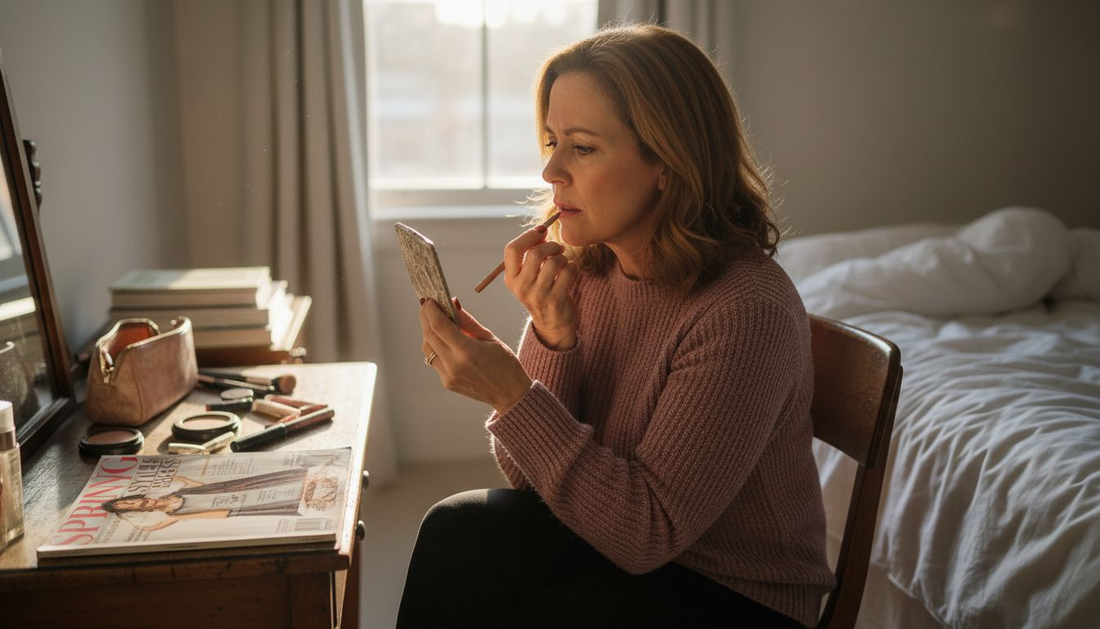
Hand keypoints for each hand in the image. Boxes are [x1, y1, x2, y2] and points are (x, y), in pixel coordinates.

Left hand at [421, 298, 532, 413]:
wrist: (509, 394)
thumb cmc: (505, 363)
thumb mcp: (490, 337)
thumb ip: (468, 321)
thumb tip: (452, 303)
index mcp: (468, 351)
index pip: (439, 325)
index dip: (430, 310)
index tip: (429, 299)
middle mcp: (454, 365)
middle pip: (429, 335)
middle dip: (426, 317)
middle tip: (427, 305)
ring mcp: (448, 376)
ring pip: (427, 349)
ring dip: (427, 332)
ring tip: (433, 320)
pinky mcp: (447, 382)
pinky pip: (434, 360)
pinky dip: (434, 346)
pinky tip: (441, 338)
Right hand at [503, 224, 578, 349]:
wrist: (552, 324)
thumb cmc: (541, 291)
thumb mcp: (528, 276)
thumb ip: (530, 254)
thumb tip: (541, 230)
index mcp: (511, 278)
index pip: (512, 249)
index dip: (529, 235)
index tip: (542, 231)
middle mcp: (521, 287)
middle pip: (535, 254)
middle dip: (551, 245)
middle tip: (557, 248)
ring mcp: (538, 295)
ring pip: (555, 262)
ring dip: (563, 257)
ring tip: (563, 263)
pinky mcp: (556, 300)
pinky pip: (568, 272)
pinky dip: (572, 266)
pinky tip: (570, 271)